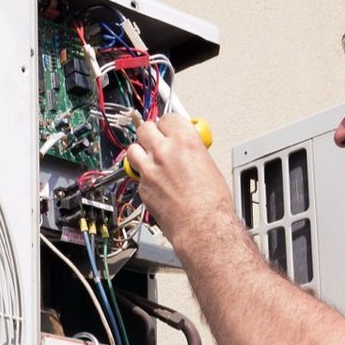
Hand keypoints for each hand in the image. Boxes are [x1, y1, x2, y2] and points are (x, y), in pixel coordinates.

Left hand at [126, 114, 231, 245]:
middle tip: (156, 140)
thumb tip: (186, 149)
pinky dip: (143, 176)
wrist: (202, 226)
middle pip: (145, 128)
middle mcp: (163, 151)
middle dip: (150, 133)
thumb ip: (191, 151)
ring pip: (133, 149)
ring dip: (140, 152)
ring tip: (150, 159)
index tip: (169, 128)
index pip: (167, 118)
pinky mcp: (142, 187)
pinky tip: (155, 183)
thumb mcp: (209, 164)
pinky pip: (137, 174)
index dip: (168, 124)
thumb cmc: (212, 203)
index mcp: (184, 141)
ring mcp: (149, 169)